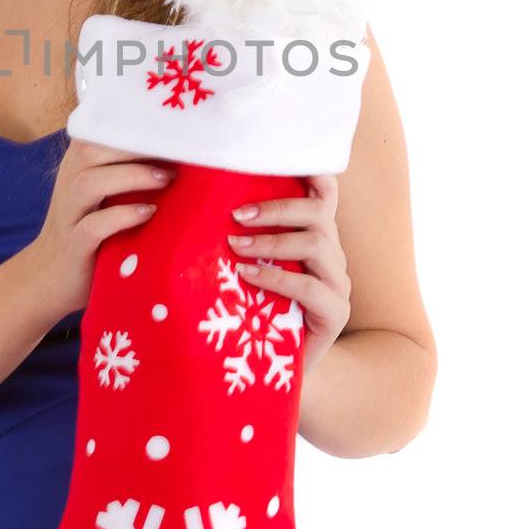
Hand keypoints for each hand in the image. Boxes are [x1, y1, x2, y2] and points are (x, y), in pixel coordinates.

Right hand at [24, 138, 176, 320]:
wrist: (50, 278)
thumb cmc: (90, 229)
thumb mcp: (106, 194)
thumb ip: (130, 170)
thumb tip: (183, 151)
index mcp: (79, 165)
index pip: (98, 129)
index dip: (130, 121)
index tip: (170, 121)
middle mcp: (70, 183)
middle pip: (91, 149)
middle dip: (135, 145)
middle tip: (176, 150)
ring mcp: (69, 215)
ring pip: (90, 183)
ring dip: (131, 176)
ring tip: (167, 179)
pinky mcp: (74, 246)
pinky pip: (92, 227)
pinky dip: (121, 217)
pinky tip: (147, 212)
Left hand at [226, 173, 350, 374]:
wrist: (268, 370)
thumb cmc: (249, 310)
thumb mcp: (242, 266)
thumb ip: (236, 234)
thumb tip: (191, 196)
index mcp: (314, 235)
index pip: (322, 192)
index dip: (310, 171)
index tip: (274, 158)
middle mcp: (331, 255)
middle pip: (319, 210)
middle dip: (277, 207)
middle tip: (236, 214)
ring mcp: (337, 284)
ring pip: (317, 243)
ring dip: (273, 240)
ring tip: (235, 246)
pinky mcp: (336, 314)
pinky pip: (311, 287)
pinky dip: (276, 278)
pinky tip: (247, 275)